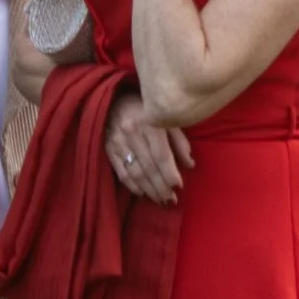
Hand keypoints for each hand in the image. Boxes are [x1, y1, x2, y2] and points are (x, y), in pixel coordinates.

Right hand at [105, 85, 195, 203]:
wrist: (114, 98)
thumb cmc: (148, 108)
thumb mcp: (167, 118)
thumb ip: (179, 141)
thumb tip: (190, 165)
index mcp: (150, 123)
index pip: (161, 155)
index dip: (170, 173)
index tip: (179, 186)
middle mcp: (132, 134)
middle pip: (148, 166)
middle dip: (161, 186)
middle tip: (171, 200)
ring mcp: (118, 142)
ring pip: (135, 172)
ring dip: (149, 189)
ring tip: (160, 201)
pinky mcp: (108, 149)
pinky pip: (121, 172)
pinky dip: (132, 185)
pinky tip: (143, 193)